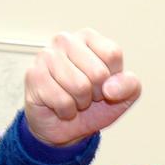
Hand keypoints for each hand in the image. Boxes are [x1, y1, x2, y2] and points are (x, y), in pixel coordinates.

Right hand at [24, 29, 141, 145]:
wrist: (66, 126)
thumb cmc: (93, 105)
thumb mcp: (123, 96)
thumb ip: (130, 85)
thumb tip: (111, 87)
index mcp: (89, 38)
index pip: (113, 54)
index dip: (113, 78)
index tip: (104, 83)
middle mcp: (66, 41)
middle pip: (98, 73)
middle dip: (97, 93)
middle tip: (87, 95)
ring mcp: (47, 56)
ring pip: (80, 87)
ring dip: (81, 103)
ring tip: (73, 99)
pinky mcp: (34, 76)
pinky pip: (62, 100)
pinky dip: (66, 111)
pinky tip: (60, 106)